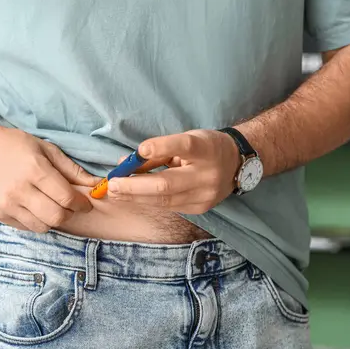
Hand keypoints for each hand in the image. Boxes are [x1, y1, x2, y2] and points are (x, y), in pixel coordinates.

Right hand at [0, 125, 98, 232]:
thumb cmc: (15, 145)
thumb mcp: (46, 149)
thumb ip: (72, 169)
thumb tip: (96, 184)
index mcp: (34, 170)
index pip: (66, 197)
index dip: (82, 203)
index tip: (86, 203)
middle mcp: (19, 189)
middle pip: (56, 216)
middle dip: (70, 214)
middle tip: (71, 206)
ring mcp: (7, 204)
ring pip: (43, 226)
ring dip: (54, 220)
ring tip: (53, 206)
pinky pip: (28, 227)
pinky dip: (38, 221)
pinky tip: (36, 207)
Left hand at [107, 130, 239, 213]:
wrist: (237, 164)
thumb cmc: (205, 148)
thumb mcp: (186, 140)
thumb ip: (158, 151)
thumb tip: (125, 163)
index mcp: (205, 149)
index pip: (184, 146)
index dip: (161, 147)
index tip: (140, 150)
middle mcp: (207, 174)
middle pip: (167, 184)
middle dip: (134, 186)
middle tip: (112, 186)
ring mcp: (205, 195)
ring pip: (164, 201)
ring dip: (135, 198)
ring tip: (115, 194)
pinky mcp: (201, 208)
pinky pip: (169, 207)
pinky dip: (148, 202)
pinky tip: (132, 199)